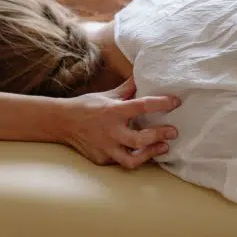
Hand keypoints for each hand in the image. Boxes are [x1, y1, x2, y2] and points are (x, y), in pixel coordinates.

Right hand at [56, 77, 179, 167]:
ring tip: (163, 147)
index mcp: (113, 111)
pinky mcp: (101, 159)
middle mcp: (110, 131)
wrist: (62, 122)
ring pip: (132, 159)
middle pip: (140, 139)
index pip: (142, 106)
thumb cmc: (86, 106)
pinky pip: (121, 162)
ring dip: (151, 154)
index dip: (161, 103)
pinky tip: (144, 153)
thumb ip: (127, 89)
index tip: (175, 102)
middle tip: (173, 131)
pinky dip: (133, 157)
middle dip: (160, 135)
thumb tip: (142, 75)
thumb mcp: (107, 95)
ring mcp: (105, 148)